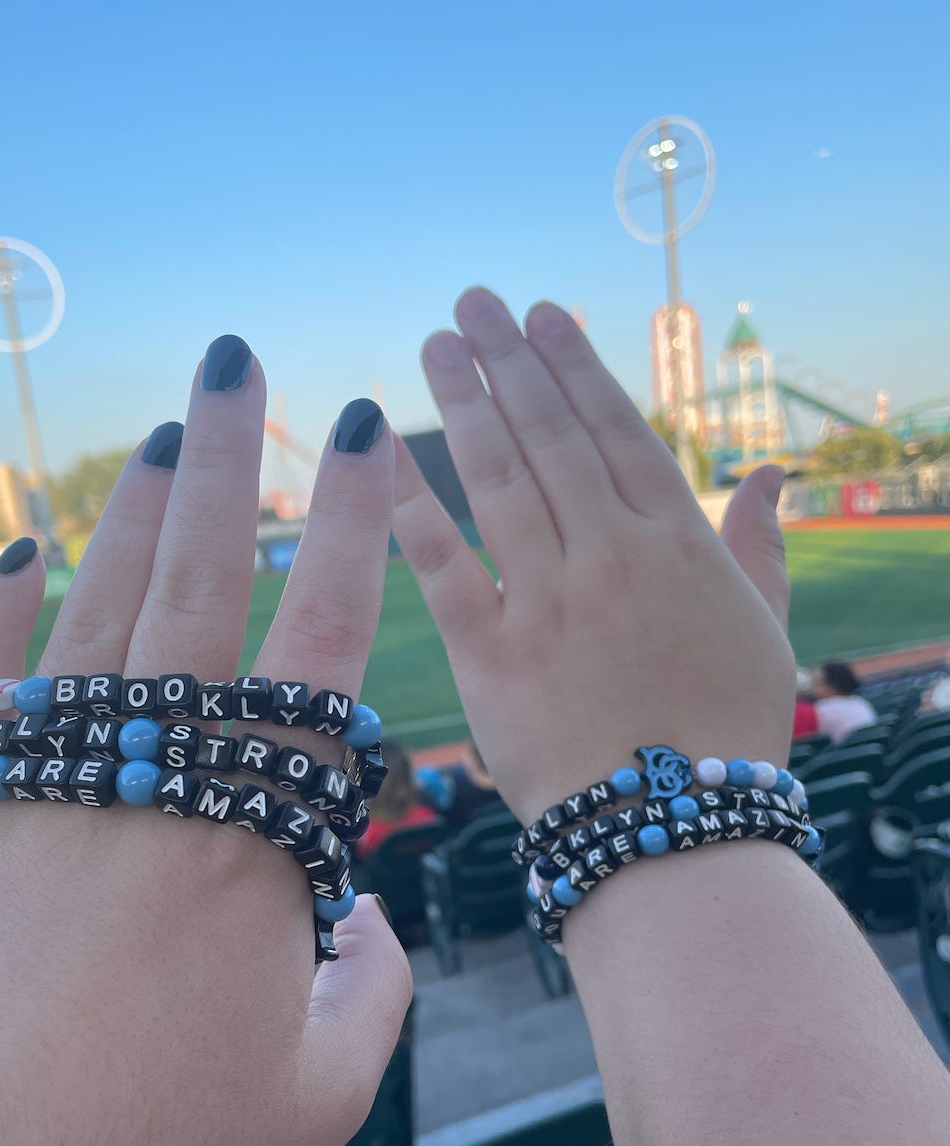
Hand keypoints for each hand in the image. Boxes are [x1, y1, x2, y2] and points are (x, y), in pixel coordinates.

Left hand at [0, 342, 410, 1145]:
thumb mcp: (316, 1093)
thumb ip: (374, 990)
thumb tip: (370, 922)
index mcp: (253, 839)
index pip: (319, 643)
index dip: (351, 529)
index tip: (363, 435)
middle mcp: (144, 782)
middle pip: (195, 586)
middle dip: (227, 462)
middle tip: (238, 361)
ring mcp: (35, 789)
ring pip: (93, 613)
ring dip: (130, 515)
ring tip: (163, 435)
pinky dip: (4, 611)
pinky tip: (26, 554)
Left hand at [392, 288, 794, 824]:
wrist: (674, 834)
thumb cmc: (726, 736)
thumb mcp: (764, 632)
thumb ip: (760, 549)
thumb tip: (772, 477)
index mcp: (679, 545)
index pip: (618, 432)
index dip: (576, 368)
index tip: (543, 314)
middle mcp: (611, 556)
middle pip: (552, 438)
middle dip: (511, 362)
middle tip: (474, 302)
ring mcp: (548, 601)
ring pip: (501, 480)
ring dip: (466, 403)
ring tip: (438, 343)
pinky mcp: (491, 655)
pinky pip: (443, 564)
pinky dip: (411, 503)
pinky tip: (381, 448)